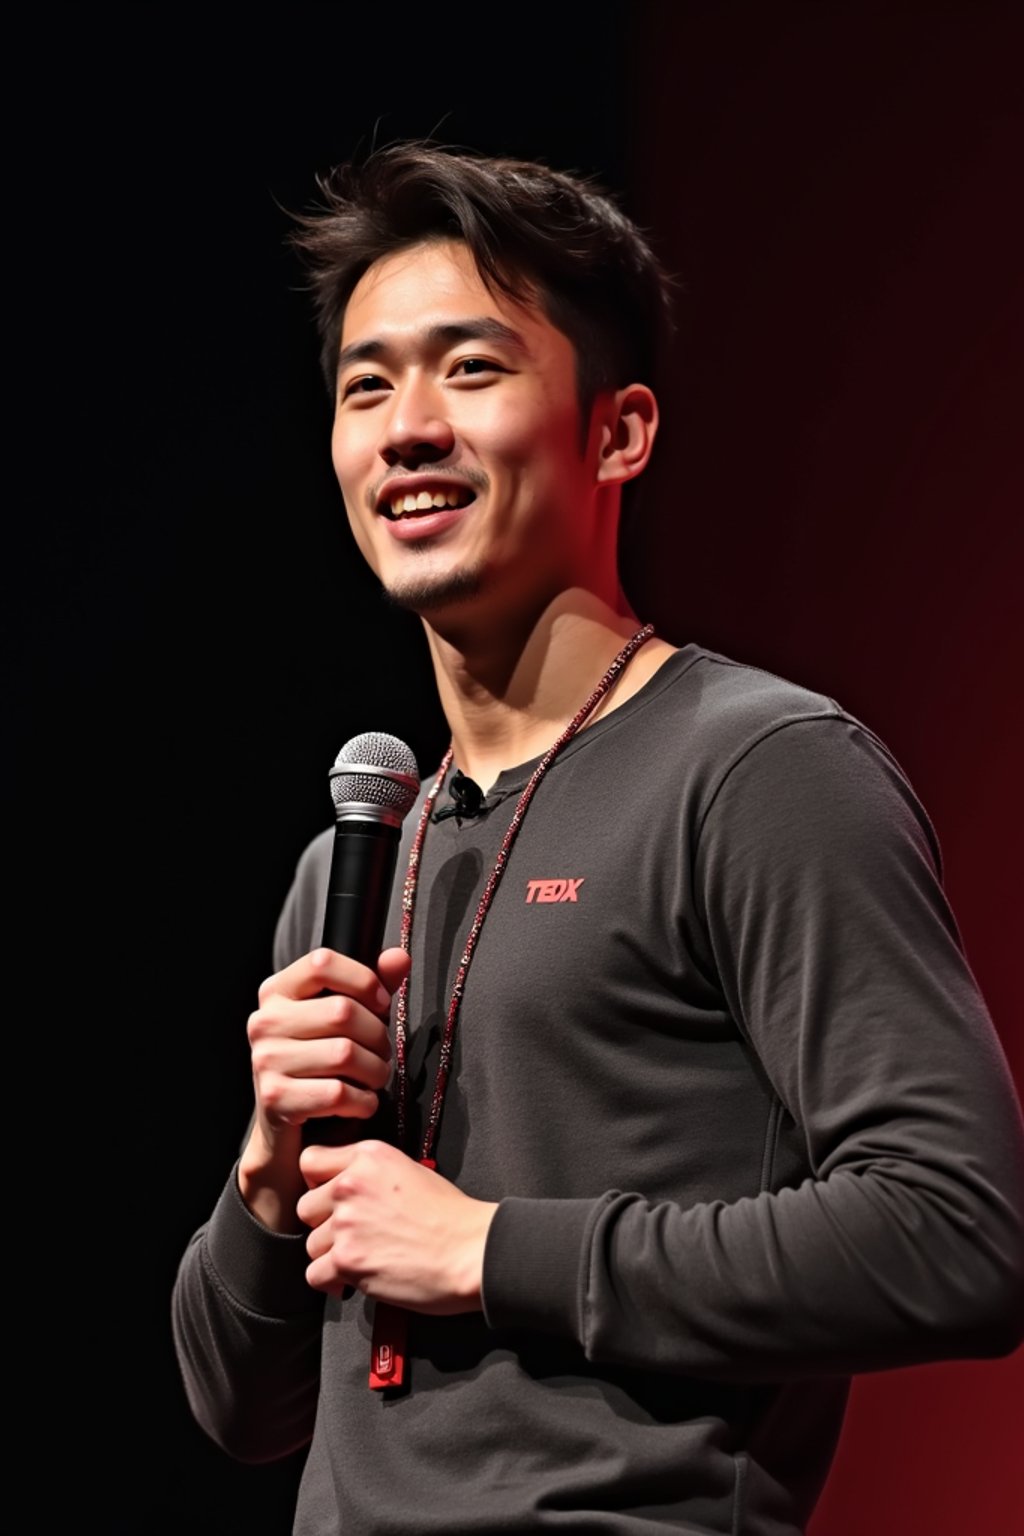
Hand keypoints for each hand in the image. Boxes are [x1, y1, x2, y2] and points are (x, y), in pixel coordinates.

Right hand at [238, 946, 409, 1231]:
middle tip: (382, 1053)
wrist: (289, 1131)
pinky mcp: (275, 1099)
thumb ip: (372, 986)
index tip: (380, 1003)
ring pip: (345, 1054)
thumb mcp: (346, 1020)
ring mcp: (265, 1060)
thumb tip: (399, 957)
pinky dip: (364, 1102)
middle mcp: (264, 1022)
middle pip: (343, 1011)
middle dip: (378, 1036)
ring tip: (374, 1078)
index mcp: (277, 992)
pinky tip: (361, 1103)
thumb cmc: (321, 1064)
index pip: (322, 961)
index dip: (363, 980)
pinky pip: (339, 1094)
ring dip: (375, 1071)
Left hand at [297, 1139, 498, 1312]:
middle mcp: (351, 1184)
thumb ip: (369, 1174)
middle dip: (324, 1224)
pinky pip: (314, 1275)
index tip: (333, 1199)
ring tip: (363, 1259)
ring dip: (331, 1256)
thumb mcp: (409, 1171)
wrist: (472, 1251)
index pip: (310, 1161)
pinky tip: (355, 1279)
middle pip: (305, 1207)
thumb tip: (342, 1188)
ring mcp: (347, 1222)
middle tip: (352, 1236)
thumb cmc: (450, 1216)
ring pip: (310, 1244)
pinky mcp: (347, 1260)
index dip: (318, 1183)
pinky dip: (332, 1282)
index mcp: (368, 1156)